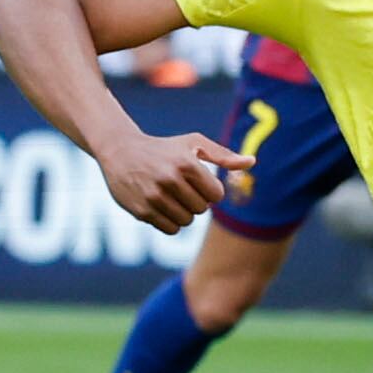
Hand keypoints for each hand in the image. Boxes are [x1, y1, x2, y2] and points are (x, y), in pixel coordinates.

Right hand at [95, 129, 255, 233]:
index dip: (210, 190)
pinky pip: (170, 229)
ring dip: (183, 212)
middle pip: (202, 209)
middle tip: (181, 188)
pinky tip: (160, 205)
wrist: (120, 151)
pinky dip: (170, 221)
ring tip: (170, 196)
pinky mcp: (141, 211)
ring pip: (187, 221)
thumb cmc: (164, 148)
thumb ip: (224, 155)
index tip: (197, 181)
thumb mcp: (193, 143)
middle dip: (196, 200)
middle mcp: (169, 179)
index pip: (216, 195)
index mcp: (186, 163)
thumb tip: (252, 162)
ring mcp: (153, 196)